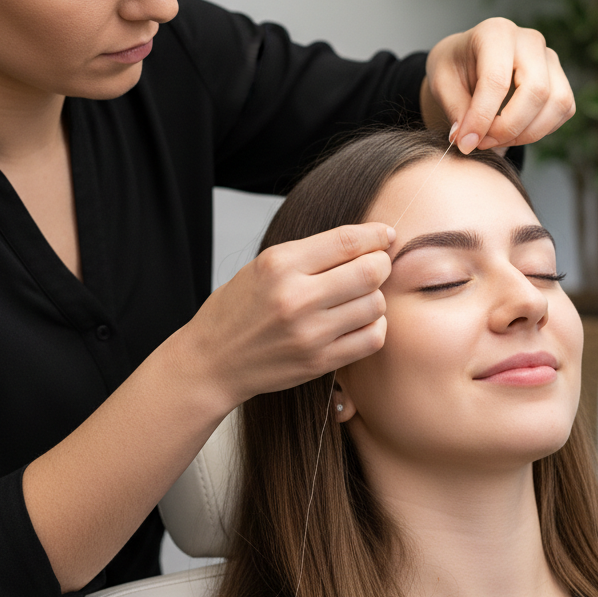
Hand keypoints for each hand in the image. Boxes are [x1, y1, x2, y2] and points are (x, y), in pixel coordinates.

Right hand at [184, 222, 394, 407]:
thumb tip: (368, 241)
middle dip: (381, 263)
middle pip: (370, 271)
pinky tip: (359, 320)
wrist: (212, 360)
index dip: (376, 234)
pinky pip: (372, 338)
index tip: (385, 235)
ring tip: (359, 296)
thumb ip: (312, 253)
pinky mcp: (318, 362)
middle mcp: (295, 297)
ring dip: (375, 296)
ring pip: (375, 304)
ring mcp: (309, 333)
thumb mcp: (264, 265)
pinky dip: (374, 325)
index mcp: (280, 264)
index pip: (347, 241)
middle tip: (376, 264)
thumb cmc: (239, 308)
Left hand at [422, 18, 574, 152]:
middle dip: (509, 127)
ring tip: (494, 139)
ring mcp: (550, 59)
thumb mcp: (441, 83)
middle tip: (482, 142)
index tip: (466, 142)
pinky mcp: (560, 79)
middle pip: (536, 91)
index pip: (496, 80)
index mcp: (495, 33)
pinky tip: (512, 132)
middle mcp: (529, 40)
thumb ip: (454, 110)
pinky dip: (540, 131)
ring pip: (557, 103)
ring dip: (526, 133)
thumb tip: (466, 139)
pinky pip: (563, 111)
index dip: (482, 117)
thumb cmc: (454, 67)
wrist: (468, 60)